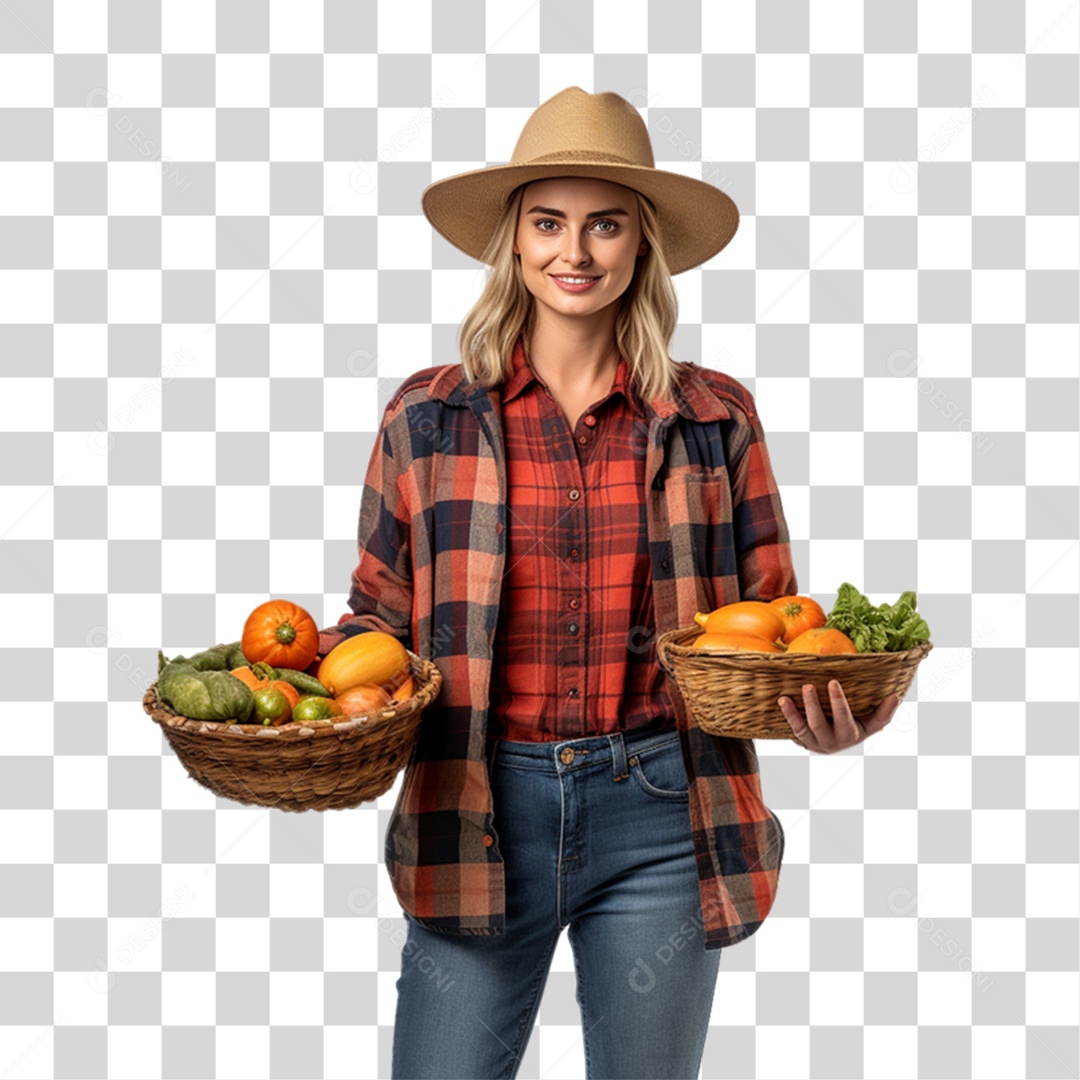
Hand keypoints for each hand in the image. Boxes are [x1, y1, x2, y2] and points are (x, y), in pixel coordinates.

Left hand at [778, 681, 899, 753]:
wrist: (837, 743)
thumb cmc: (857, 726)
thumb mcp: (872, 723)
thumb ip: (884, 712)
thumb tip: (895, 696)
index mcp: (849, 735)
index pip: (844, 718)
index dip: (838, 702)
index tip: (833, 682)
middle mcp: (831, 741)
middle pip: (819, 724)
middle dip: (813, 705)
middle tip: (808, 685)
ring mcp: (814, 742)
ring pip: (802, 729)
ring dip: (793, 713)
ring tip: (786, 697)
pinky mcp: (802, 740)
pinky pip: (792, 729)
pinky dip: (787, 716)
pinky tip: (782, 701)